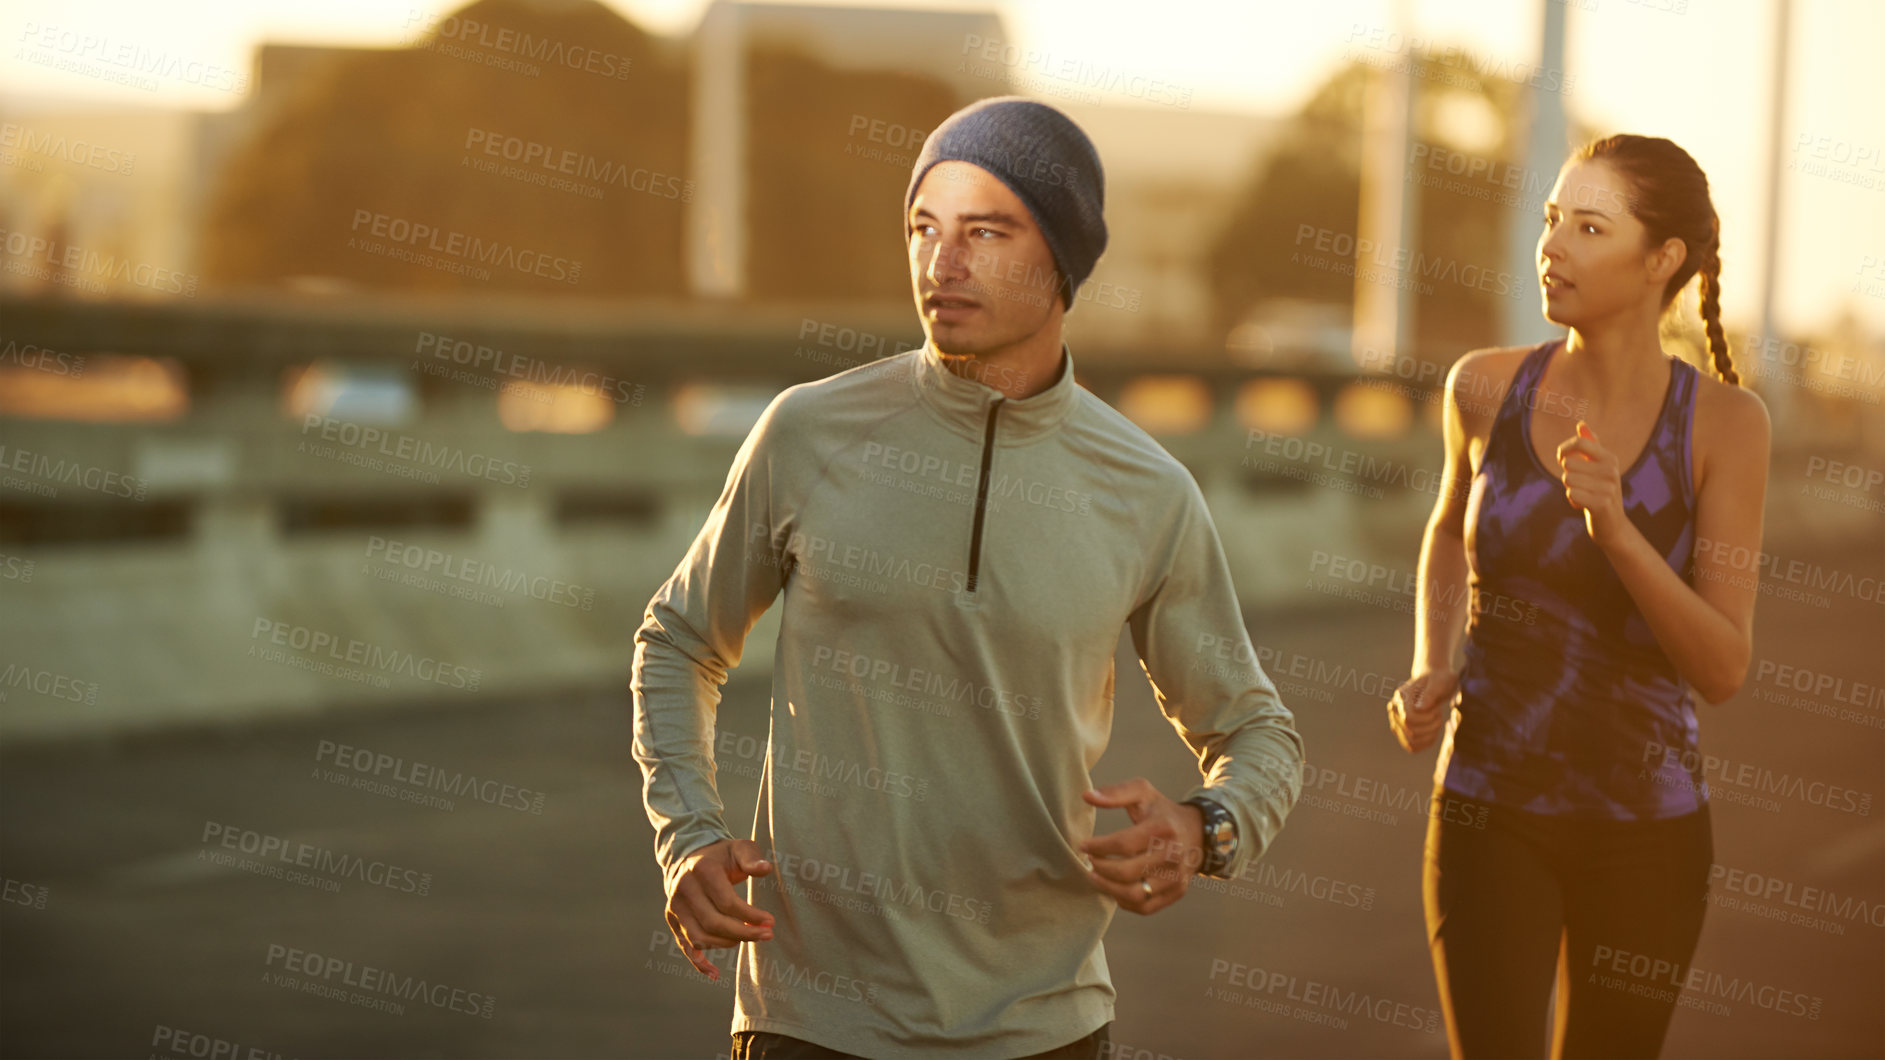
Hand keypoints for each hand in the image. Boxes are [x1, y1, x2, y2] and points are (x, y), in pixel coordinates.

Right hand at [664, 838, 774, 979]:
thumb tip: (765, 869)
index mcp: (702, 870)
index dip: (750, 915)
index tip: (770, 922)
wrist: (689, 856)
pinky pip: (684, 946)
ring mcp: (675, 906)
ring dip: (726, 943)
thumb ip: (752, 858)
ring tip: (748, 937)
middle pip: (713, 922)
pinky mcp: (672, 919)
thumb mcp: (739, 848)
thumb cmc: (721, 855)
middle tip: (766, 935)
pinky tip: (715, 974)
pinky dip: (699, 962)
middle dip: (743, 933)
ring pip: (699, 937)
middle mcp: (683, 889)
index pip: (726, 902)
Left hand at [1079, 777, 1205, 914]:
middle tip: (1089, 861)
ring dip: (1108, 888)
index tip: (1084, 845)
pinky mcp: (1177, 892)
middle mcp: (1172, 855)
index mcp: (1163, 829)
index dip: (1098, 847)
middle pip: (1126, 872)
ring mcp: (1176, 877)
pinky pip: (1144, 907)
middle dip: (1099, 868)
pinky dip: (1124, 902)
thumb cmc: (1162, 812)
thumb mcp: (1143, 792)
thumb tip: (1087, 796)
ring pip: (1134, 894)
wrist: (1198, 831)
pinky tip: (1114, 888)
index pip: (1123, 844)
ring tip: (1096, 876)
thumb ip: (1115, 793)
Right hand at [1387, 669, 1456, 752]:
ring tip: (1436, 722)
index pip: (1408, 718)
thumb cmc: (1438, 680)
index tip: (1437, 709)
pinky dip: (1426, 743)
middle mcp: (1394, 709)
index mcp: (1401, 696)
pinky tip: (1434, 732)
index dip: (1427, 719)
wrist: (1434, 681)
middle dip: (1431, 727)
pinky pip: (1411, 747)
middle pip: (1410, 731)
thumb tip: (1420, 708)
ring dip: (1429, 736)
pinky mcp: (1402, 730)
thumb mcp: (1439, 682)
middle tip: (1439, 715)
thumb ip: (1430, 693)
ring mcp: (1397, 721)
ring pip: (1410, 742)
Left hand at [1557, 422, 1627, 548]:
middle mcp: (1612, 470)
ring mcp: (1608, 487)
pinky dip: (1572, 500)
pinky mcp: (1601, 504)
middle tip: (1581, 486)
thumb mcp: (1598, 467)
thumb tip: (1581, 424)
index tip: (1561, 458)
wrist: (1613, 525)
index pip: (1580, 442)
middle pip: (1568, 463)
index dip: (1564, 449)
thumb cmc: (1600, 492)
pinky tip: (1584, 505)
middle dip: (1568, 476)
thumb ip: (1590, 446)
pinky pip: (1571, 494)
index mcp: (1610, 458)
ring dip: (1570, 489)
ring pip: (1567, 479)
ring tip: (1584, 495)